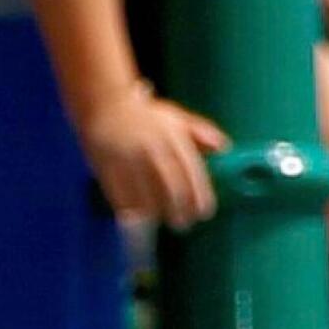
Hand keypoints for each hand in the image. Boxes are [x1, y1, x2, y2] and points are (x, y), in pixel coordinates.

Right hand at [76, 89, 232, 227]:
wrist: (105, 104)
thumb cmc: (146, 116)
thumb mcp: (177, 118)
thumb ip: (201, 133)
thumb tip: (224, 147)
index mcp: (173, 138)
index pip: (191, 173)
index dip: (199, 196)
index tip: (204, 213)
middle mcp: (152, 149)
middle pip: (171, 188)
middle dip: (180, 211)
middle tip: (184, 224)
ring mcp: (128, 158)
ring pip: (144, 195)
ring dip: (155, 213)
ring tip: (161, 220)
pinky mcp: (106, 166)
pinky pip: (119, 195)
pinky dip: (129, 208)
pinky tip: (136, 215)